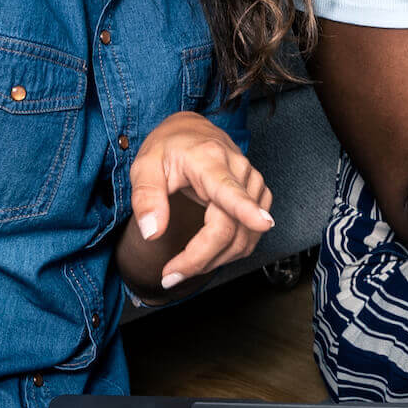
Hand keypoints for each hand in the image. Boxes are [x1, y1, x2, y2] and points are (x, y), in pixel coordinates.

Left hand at [124, 112, 274, 291]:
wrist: (191, 131)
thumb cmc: (168, 148)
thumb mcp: (144, 166)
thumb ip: (146, 198)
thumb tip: (152, 233)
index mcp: (210, 159)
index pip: (230, 189)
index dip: (246, 210)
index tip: (262, 224)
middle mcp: (239, 170)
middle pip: (231, 228)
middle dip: (201, 260)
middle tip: (168, 276)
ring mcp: (254, 184)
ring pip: (244, 237)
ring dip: (214, 260)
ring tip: (182, 266)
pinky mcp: (260, 196)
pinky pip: (250, 235)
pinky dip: (229, 252)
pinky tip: (206, 253)